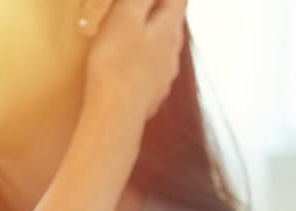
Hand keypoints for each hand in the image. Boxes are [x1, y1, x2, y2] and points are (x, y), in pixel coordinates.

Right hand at [85, 0, 187, 122]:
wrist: (116, 113)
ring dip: (153, 39)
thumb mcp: (126, 16)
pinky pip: (152, 72)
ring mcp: (165, 76)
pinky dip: (145, 63)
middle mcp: (173, 52)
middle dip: (161, 13)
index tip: (147, 2)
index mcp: (169, 28)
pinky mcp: (153, 95)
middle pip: (173, 24)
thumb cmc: (117, 63)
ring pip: (164, 49)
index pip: (179, 0)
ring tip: (135, 35)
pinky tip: (131, 67)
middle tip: (141, 9)